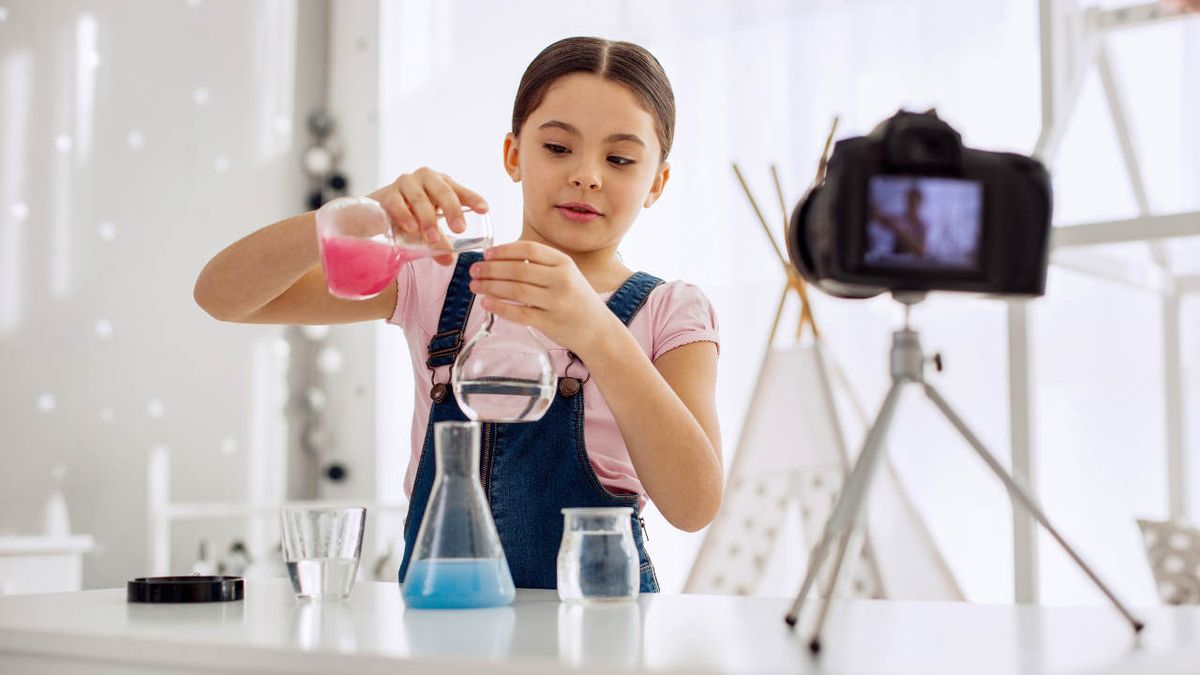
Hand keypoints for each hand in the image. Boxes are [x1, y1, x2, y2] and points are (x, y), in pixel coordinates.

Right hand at [367, 168, 487, 264]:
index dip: (473, 198)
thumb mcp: (429, 227)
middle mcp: (426, 178)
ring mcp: (405, 183)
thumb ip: (439, 242)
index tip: (484, 210)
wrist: (377, 211)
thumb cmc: (411, 214)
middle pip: (442, 191)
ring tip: (433, 238)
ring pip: (420, 199)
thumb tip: (448, 260)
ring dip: (428, 219)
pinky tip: (411, 227)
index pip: (460, 190)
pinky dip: (405, 215)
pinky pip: (397, 203)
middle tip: (460, 229)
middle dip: (452, 210)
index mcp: (442, 184)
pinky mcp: (387, 193)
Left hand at [467, 241, 620, 355]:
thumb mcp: (566, 274)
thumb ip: (540, 265)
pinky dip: (500, 307)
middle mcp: (561, 280)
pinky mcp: (550, 323)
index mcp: (564, 263)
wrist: (597, 329)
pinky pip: (519, 313)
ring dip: (491, 287)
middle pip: (518, 270)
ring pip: (516, 290)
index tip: (487, 253)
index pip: (529, 250)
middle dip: (491, 269)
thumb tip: (501, 258)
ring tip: (475, 286)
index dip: (504, 250)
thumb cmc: (576, 299)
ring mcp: (556, 302)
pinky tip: (487, 303)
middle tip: (474, 270)